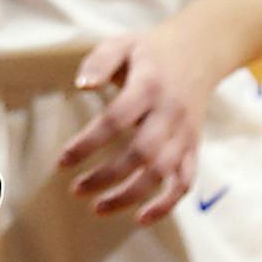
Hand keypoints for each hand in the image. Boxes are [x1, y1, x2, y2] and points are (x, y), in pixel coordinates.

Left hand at [61, 26, 214, 221]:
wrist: (199, 52)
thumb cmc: (151, 51)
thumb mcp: (122, 44)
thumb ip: (99, 62)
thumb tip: (81, 86)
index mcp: (149, 86)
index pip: (116, 120)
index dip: (88, 143)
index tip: (62, 161)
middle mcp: (169, 114)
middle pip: (140, 153)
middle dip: (106, 177)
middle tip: (76, 190)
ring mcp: (184, 134)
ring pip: (161, 174)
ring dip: (130, 196)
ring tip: (98, 208)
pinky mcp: (193, 148)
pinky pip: (184, 183)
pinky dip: (166, 205)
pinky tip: (141, 218)